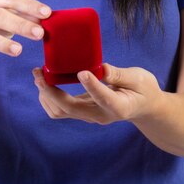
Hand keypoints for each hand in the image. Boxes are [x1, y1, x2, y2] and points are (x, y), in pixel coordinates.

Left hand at [32, 63, 162, 124]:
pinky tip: (46, 81)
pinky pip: (60, 110)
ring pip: (60, 112)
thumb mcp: (139, 78)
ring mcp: (89, 115)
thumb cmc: (143, 89)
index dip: (91, 86)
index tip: (82, 71)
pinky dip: (49, 97)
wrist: (144, 107)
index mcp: (118, 106)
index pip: (102, 98)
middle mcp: (99, 115)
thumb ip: (120, 74)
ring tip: (39, 75)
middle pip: (70, 108)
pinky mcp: (82, 111)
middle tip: (39, 72)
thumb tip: (100, 68)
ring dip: (46, 95)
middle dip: (50, 91)